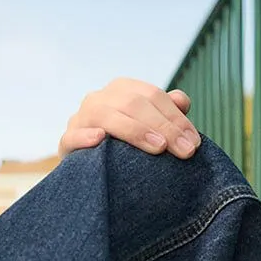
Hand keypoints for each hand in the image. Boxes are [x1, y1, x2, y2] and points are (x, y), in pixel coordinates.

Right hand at [58, 78, 201, 158]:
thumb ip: (167, 113)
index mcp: (122, 91)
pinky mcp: (66, 142)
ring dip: (134, 130)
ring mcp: (81, 119)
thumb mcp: (151, 128)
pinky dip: (85, 137)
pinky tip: (100, 140)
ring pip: (106, 116)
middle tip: (185, 151)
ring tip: (159, 147)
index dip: (176, 117)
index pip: (152, 96)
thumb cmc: (129, 147)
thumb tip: (182, 100)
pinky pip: (72, 136)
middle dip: (164, 127)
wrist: (93, 169)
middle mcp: (100, 99)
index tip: (195, 142)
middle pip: (133, 104)